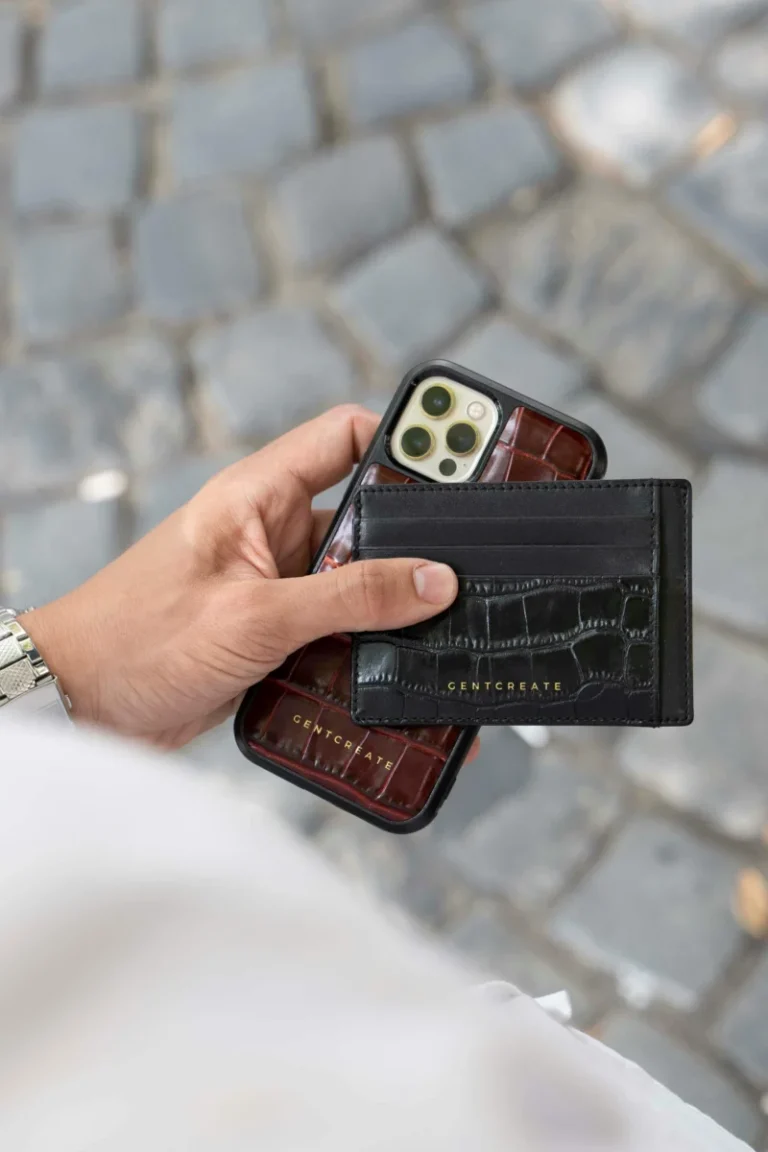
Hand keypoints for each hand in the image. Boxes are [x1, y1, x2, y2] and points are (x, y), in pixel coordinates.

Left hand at [21, 406, 459, 749]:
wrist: (83, 708)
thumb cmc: (139, 640)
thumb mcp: (255, 615)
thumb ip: (349, 596)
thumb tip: (436, 581)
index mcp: (260, 496)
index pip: (344, 437)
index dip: (403, 437)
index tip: (464, 457)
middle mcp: (275, 534)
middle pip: (367, 519)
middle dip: (420, 540)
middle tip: (483, 557)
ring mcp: (279, 587)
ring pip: (362, 584)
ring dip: (401, 607)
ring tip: (459, 629)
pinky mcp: (279, 636)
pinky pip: (343, 632)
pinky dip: (375, 651)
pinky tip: (409, 676)